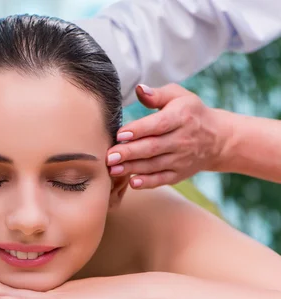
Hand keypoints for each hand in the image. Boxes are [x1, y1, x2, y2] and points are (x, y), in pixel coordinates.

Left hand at [107, 84, 224, 188]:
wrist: (217, 138)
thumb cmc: (189, 112)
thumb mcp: (179, 96)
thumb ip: (157, 94)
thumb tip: (139, 89)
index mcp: (182, 117)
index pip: (159, 125)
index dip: (139, 130)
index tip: (120, 134)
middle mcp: (183, 139)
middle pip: (153, 147)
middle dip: (129, 153)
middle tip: (109, 156)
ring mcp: (182, 159)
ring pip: (154, 165)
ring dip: (132, 168)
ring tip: (112, 169)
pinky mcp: (180, 173)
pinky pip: (162, 179)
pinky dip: (147, 182)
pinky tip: (132, 183)